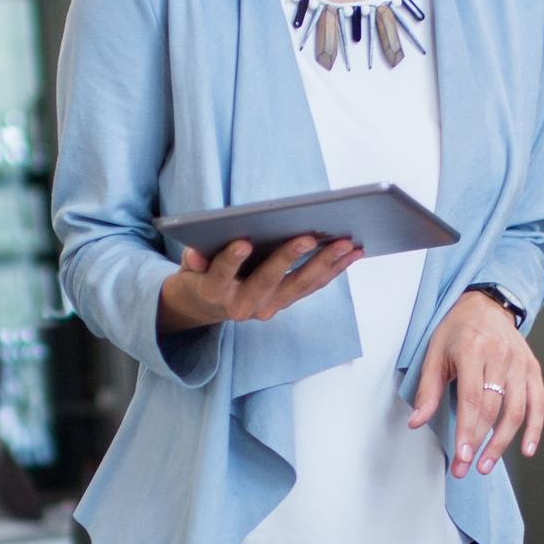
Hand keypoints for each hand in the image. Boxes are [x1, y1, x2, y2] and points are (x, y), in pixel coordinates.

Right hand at [156, 236, 360, 332]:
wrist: (205, 306)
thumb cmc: (200, 274)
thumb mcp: (190, 266)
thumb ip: (193, 259)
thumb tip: (196, 254)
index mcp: (215, 292)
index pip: (222, 275)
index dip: (231, 260)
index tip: (242, 243)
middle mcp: (243, 305)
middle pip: (268, 281)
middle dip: (289, 258)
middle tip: (309, 236)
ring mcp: (268, 307)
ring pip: (300, 285)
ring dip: (325, 264)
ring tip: (347, 244)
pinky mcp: (285, 302)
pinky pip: (312, 286)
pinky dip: (334, 269)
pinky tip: (352, 252)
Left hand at [408, 290, 543, 477]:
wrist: (485, 304)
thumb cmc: (456, 330)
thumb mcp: (434, 353)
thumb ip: (428, 390)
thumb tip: (416, 423)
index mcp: (473, 351)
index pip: (472, 400)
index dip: (467, 431)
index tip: (461, 457)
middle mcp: (500, 357)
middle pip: (493, 409)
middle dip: (479, 443)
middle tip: (466, 468)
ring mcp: (519, 363)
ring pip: (516, 410)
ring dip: (503, 443)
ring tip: (486, 465)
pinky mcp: (532, 368)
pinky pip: (538, 402)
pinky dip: (535, 428)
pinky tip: (527, 449)